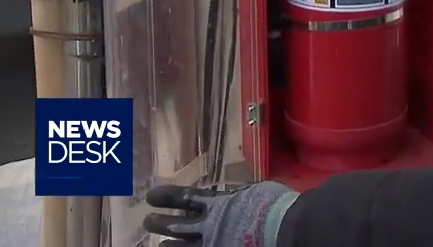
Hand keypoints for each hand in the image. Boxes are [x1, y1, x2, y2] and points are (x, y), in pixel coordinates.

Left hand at [142, 182, 297, 245]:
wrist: (284, 227)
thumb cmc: (274, 207)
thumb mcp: (255, 192)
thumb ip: (239, 195)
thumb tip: (236, 195)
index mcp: (219, 205)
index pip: (186, 199)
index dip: (168, 197)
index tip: (151, 196)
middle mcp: (210, 226)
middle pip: (176, 226)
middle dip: (160, 223)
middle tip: (148, 221)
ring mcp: (213, 244)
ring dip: (169, 246)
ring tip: (161, 245)